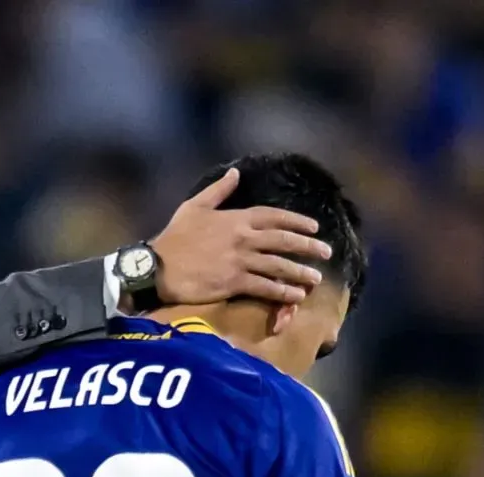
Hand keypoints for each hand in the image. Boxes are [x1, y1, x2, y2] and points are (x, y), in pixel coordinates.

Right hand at [149, 168, 332, 304]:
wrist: (157, 267)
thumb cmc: (174, 237)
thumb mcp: (193, 207)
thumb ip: (218, 190)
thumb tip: (235, 173)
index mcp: (235, 218)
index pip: (274, 216)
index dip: (296, 221)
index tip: (314, 227)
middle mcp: (243, 238)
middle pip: (284, 241)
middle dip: (308, 246)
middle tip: (326, 252)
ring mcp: (240, 261)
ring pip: (279, 265)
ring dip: (300, 272)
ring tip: (315, 278)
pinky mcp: (234, 282)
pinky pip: (265, 287)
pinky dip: (283, 292)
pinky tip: (295, 296)